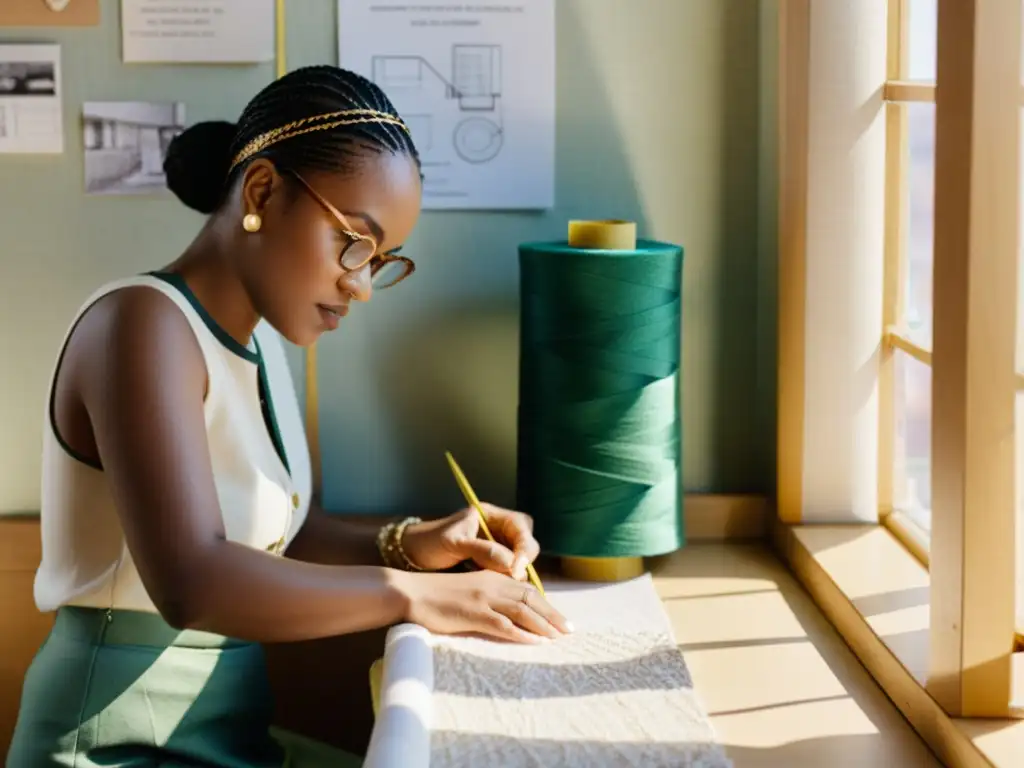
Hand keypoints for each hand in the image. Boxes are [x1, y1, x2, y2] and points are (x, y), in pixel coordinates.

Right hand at [395, 569, 571, 643]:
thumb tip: (507, 611)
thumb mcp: (468, 589)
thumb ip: (488, 595)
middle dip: (552, 614)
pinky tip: (534, 642)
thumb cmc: (435, 594)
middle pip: (530, 598)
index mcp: (491, 577)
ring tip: (558, 638)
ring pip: (522, 611)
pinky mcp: (473, 613)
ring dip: (543, 625)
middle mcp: (491, 584)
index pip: (526, 589)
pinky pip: (503, 625)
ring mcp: (483, 598)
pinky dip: (522, 634)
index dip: (546, 603)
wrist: (410, 593)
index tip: (559, 617)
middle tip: (569, 629)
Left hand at [401, 504, 540, 578]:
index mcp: (492, 515)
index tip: (516, 568)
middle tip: (514, 580)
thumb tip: (511, 564)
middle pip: (526, 545)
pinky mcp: (493, 564)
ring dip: (517, 575)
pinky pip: (508, 573)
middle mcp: (500, 529)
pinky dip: (508, 582)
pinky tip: (502, 593)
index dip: (523, 548)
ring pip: (520, 561)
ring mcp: (498, 547)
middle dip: (523, 563)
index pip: (521, 527)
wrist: (414, 554)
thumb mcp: (455, 543)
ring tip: (506, 589)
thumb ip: (483, 550)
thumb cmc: (431, 542)